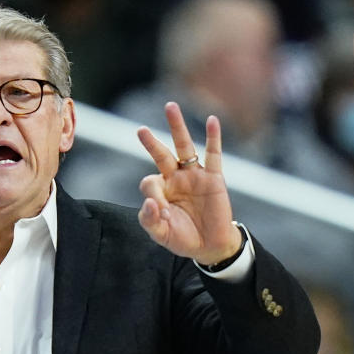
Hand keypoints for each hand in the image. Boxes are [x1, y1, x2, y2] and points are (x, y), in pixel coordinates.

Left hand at [136, 102, 241, 264]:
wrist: (210, 246)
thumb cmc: (183, 238)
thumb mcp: (161, 234)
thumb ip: (150, 220)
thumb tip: (150, 202)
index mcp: (160, 190)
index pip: (150, 182)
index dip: (153, 196)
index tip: (160, 210)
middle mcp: (175, 178)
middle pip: (161, 154)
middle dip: (151, 143)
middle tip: (140, 130)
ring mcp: (194, 175)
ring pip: (184, 147)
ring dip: (177, 127)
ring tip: (170, 107)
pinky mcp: (213, 178)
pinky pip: (213, 154)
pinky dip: (213, 137)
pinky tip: (212, 121)